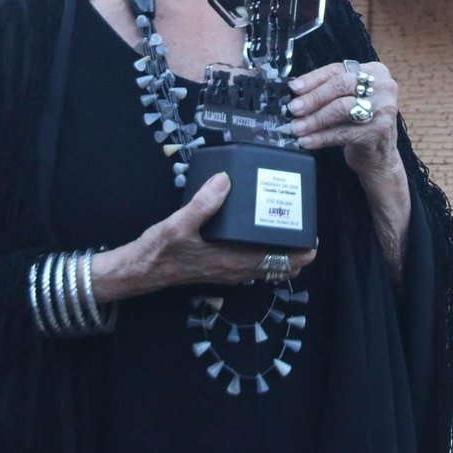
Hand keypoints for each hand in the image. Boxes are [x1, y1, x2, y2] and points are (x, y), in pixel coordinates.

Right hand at [117, 173, 317, 292]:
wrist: (140, 270)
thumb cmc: (160, 251)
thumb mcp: (179, 224)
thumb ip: (203, 203)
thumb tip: (225, 180)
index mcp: (235, 262)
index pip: (283, 263)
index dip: (304, 250)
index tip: (311, 230)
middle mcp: (237, 271)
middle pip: (282, 266)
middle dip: (297, 248)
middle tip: (300, 221)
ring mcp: (230, 272)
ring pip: (269, 265)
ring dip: (282, 250)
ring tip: (284, 222)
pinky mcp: (221, 268)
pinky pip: (253, 263)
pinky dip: (264, 251)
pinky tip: (256, 229)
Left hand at [287, 61, 400, 178]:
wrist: (380, 155)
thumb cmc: (360, 123)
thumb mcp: (349, 100)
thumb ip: (328, 90)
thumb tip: (296, 88)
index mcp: (374, 72)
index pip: (338, 70)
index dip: (313, 79)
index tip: (294, 88)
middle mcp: (383, 87)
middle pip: (340, 85)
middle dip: (313, 98)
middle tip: (294, 109)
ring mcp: (383, 108)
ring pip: (341, 108)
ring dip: (314, 119)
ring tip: (297, 127)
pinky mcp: (379, 131)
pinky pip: (343, 132)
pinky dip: (321, 137)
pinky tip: (308, 141)